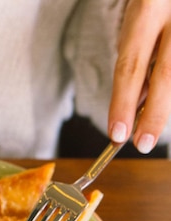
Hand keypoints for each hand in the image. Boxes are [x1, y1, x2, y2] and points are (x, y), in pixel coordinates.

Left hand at [108, 0, 170, 153]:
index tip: (117, 135)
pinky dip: (170, 92)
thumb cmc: (155, 6)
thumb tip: (136, 105)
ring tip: (150, 119)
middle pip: (166, 76)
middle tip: (142, 144)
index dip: (123, 104)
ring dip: (165, 102)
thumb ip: (136, 61)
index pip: (130, 67)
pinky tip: (163, 98)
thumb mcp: (137, 25)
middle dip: (154, 115)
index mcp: (148, 10)